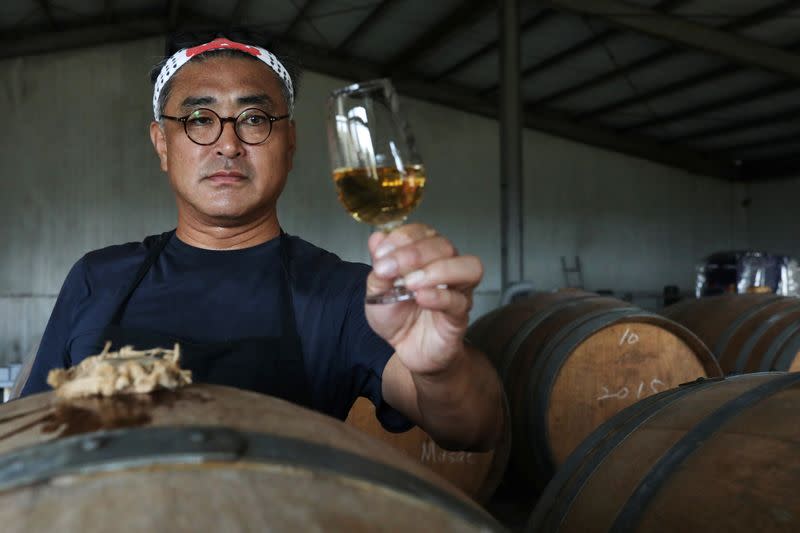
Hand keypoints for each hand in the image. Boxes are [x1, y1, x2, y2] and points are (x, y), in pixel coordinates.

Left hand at [365, 223, 483, 375]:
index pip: (423, 232)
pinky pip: (459, 301)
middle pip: (444, 245)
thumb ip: (379, 267)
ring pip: (468, 267)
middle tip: (388, 269)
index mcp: (427, 256)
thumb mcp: (377, 292)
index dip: (402, 238)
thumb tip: (377, 238)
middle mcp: (447, 267)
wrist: (407, 350)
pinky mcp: (460, 316)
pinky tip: (420, 298)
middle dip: (413, 254)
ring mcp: (458, 291)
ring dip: (437, 270)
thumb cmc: (398, 317)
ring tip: (409, 283)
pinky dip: (439, 296)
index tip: (380, 255)